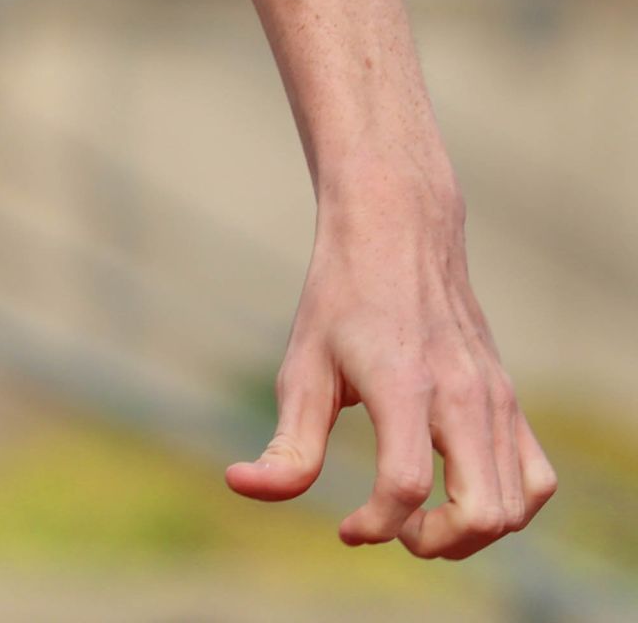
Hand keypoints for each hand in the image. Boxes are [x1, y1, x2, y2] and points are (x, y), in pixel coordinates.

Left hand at [226, 189, 556, 558]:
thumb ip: (286, 440)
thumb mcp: (302, 366)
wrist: (398, 234)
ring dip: (471, 534)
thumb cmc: (341, 300)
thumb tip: (242, 485)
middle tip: (394, 530)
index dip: (374, 524)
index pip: (404, 483)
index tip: (346, 530)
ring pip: (516, 505)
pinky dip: (508, 507)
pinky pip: (536, 478)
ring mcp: (494, 398)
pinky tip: (460, 495)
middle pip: (482, 511)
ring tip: (422, 520)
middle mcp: (460, 394)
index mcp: (401, 384)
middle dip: (436, 544)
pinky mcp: (509, 399)